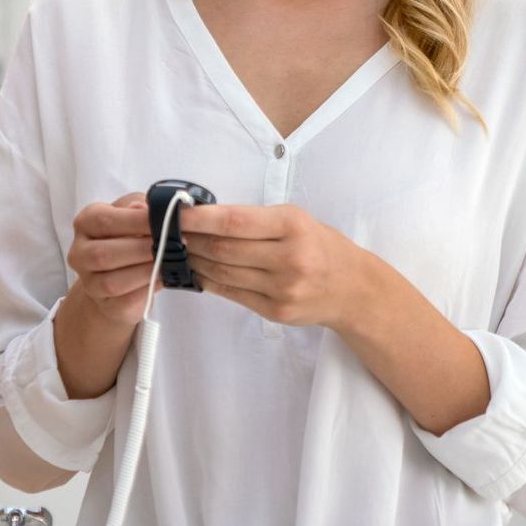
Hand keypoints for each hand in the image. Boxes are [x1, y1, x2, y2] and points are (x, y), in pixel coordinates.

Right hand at [65, 192, 157, 327]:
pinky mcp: (104, 305)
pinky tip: (162, 278)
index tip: (165, 220)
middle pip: (104, 254)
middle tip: (172, 244)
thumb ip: (139, 206)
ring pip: (112, 282)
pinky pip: (124, 301)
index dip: (136, 221)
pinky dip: (147, 290)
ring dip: (145, 271)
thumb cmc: (129, 236)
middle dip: (142, 249)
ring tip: (169, 261)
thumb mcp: (134, 213)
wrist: (120, 274)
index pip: (104, 220)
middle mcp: (80, 253)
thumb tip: (144, 208)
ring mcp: (88, 282)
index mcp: (86, 222)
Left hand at [180, 203, 368, 329]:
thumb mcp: (296, 220)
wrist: (353, 289)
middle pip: (223, 249)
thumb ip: (256, 220)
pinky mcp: (276, 311)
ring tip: (183, 251)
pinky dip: (210, 281)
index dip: (199, 219)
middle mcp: (289, 258)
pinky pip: (232, 293)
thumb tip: (205, 218)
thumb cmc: (320, 246)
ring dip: (196, 261)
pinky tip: (200, 271)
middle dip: (191, 240)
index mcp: (293, 226)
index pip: (234, 221)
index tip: (176, 214)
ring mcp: (282, 288)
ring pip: (223, 273)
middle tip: (172, 233)